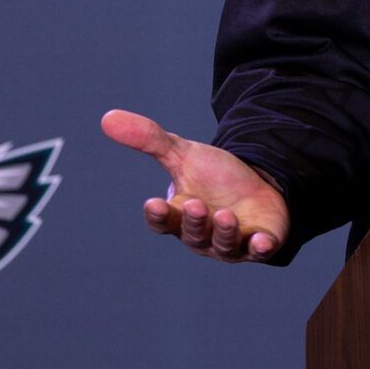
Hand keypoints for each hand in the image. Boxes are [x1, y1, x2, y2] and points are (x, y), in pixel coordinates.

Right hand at [100, 109, 290, 262]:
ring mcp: (232, 243)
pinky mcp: (261, 243)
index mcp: (180, 216)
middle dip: (194, 221)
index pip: (163, 222)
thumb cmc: (213, 176)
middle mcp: (203, 235)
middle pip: (193, 233)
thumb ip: (149, 140)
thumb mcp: (183, 154)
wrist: (255, 183)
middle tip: (196, 204)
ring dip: (224, 232)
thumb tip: (107, 117)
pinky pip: (260, 251)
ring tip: (225, 216)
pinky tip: (262, 241)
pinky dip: (260, 248)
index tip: (153, 203)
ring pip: (224, 244)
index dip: (159, 215)